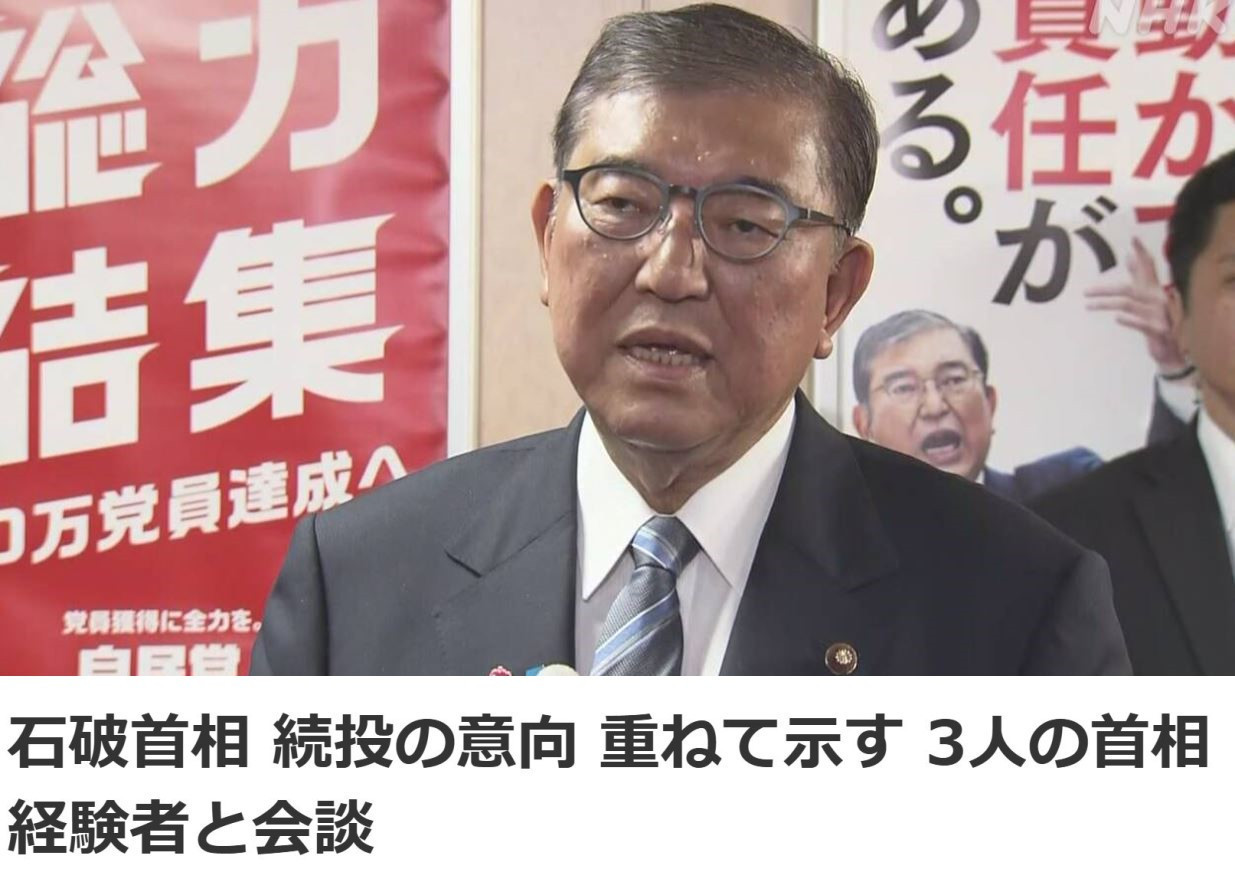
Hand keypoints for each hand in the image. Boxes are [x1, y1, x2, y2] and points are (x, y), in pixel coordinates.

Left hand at [1084, 237, 1188, 373]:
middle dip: (1105, 289)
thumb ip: (1139, 276)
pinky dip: (1129, 321)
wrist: (1171, 349)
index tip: (1134, 238)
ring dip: (1107, 304)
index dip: (1142, 253)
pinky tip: (1116, 319)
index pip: (1149, 267)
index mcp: (1155, 289)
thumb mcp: (1147, 296)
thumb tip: (1129, 256)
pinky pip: (1142, 324)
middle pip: (1129, 288)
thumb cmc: (1157, 319)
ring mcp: (1160, 314)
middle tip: (1084, 292)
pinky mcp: (1159, 331)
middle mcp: (1158, 299)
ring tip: (1088, 306)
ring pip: (1129, 304)